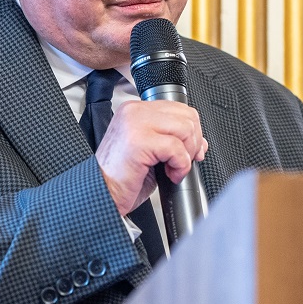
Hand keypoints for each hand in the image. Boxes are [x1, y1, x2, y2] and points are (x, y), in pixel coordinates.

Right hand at [94, 99, 207, 216]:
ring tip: (173, 168)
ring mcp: (135, 124)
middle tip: (182, 162)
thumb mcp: (151, 151)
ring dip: (186, 154)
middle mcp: (134, 112)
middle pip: (187, 116)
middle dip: (193, 143)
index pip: (180, 108)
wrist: (102, 194)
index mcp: (136, 110)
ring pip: (185, 129)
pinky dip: (180, 166)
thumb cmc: (122, 178)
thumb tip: (199, 141)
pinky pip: (176, 148)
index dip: (193, 132)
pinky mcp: (139, 141)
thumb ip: (172, 139)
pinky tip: (169, 174)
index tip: (191, 152)